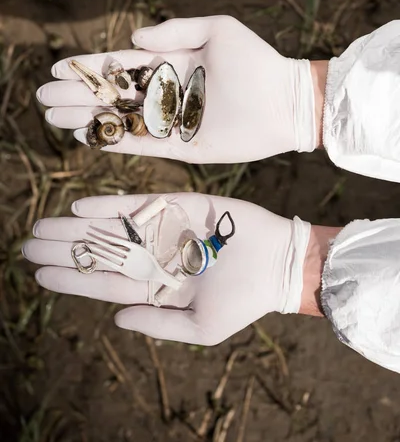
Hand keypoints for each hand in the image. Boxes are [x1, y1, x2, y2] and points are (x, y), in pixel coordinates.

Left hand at [23, 192, 315, 344]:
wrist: (277, 264)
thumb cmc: (242, 301)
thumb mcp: (201, 328)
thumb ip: (157, 323)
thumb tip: (114, 320)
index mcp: (156, 285)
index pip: (104, 282)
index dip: (71, 278)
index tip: (39, 274)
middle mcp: (153, 256)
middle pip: (100, 252)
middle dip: (65, 249)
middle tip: (27, 245)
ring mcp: (163, 230)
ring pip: (110, 228)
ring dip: (76, 227)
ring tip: (42, 227)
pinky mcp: (177, 205)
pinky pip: (137, 205)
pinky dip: (108, 206)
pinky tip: (79, 208)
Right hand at [37, 16, 316, 163]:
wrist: (284, 102)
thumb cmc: (255, 61)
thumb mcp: (216, 30)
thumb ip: (175, 30)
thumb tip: (133, 38)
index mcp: (172, 64)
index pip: (121, 66)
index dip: (89, 68)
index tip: (58, 69)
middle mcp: (167, 94)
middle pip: (113, 96)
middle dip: (78, 96)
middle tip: (44, 99)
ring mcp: (172, 122)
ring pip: (121, 121)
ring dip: (88, 119)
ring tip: (54, 118)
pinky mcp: (182, 147)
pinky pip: (141, 145)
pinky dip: (114, 141)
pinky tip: (87, 137)